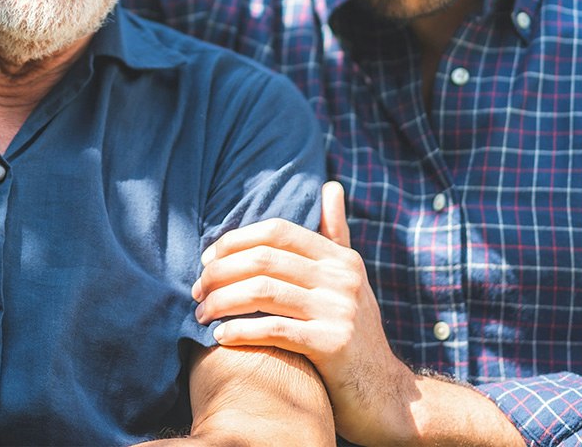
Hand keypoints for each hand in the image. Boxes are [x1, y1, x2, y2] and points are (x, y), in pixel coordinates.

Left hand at [192, 181, 415, 443]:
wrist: (385, 395)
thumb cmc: (355, 331)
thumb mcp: (349, 279)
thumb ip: (336, 234)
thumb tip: (331, 186)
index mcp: (340, 259)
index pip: (277, 231)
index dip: (236, 239)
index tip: (207, 258)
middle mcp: (342, 279)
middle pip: (264, 259)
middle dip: (221, 272)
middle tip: (196, 289)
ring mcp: (340, 311)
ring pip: (263, 291)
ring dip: (222, 301)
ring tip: (201, 312)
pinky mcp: (334, 345)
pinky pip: (275, 329)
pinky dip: (241, 330)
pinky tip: (221, 336)